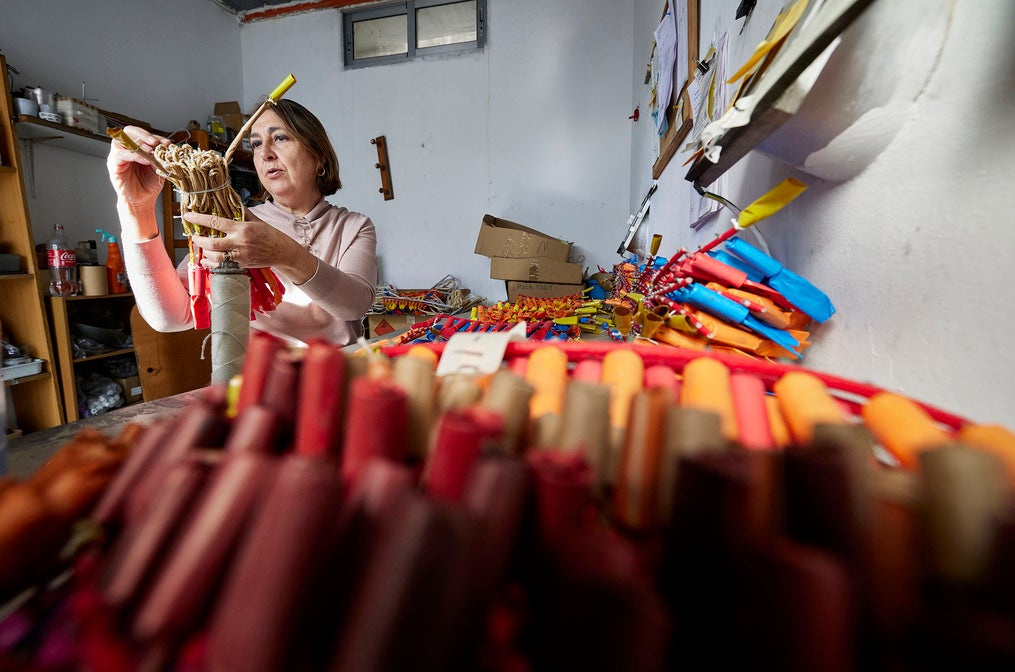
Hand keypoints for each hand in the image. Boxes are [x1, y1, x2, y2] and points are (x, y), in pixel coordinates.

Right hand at [106, 126, 170, 209]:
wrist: (143, 200)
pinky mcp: (114, 165)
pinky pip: (121, 155)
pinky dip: (134, 155)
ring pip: (123, 140)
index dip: (154, 135)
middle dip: (144, 135)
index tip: (166, 142)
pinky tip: (146, 160)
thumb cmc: (149, 184)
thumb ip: (159, 155)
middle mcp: (125, 149)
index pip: (140, 134)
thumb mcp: (158, 166)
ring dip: (139, 143)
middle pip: (129, 132)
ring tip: (151, 150)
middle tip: (156, 142)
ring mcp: (118, 156)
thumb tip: (165, 145)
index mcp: (136, 147)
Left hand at [186, 210, 317, 282]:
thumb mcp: (256, 220)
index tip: (188, 215)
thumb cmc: (270, 234)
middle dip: (199, 240)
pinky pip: (222, 265)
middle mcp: (239, 243)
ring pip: (215, 257)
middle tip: (195, 236)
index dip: (199, 219)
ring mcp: (240, 256)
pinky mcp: (241, 265)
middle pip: (212, 243)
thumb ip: (242, 213)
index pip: (216, 222)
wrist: (282, 252)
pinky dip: (212, 263)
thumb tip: (231, 201)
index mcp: (242, 229)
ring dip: (205, 252)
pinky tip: (208, 260)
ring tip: (203, 247)